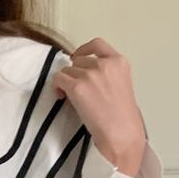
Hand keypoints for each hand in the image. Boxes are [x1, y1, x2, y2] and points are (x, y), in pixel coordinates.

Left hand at [52, 37, 146, 176]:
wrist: (120, 133)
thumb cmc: (122, 117)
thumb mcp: (121, 85)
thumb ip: (107, 75)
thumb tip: (85, 75)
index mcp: (119, 62)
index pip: (97, 44)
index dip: (83, 50)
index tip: (76, 59)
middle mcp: (104, 64)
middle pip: (78, 60)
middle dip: (74, 73)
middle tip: (74, 89)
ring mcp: (90, 74)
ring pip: (67, 70)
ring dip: (65, 81)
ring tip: (69, 96)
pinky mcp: (77, 87)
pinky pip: (58, 79)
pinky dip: (56, 87)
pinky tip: (61, 97)